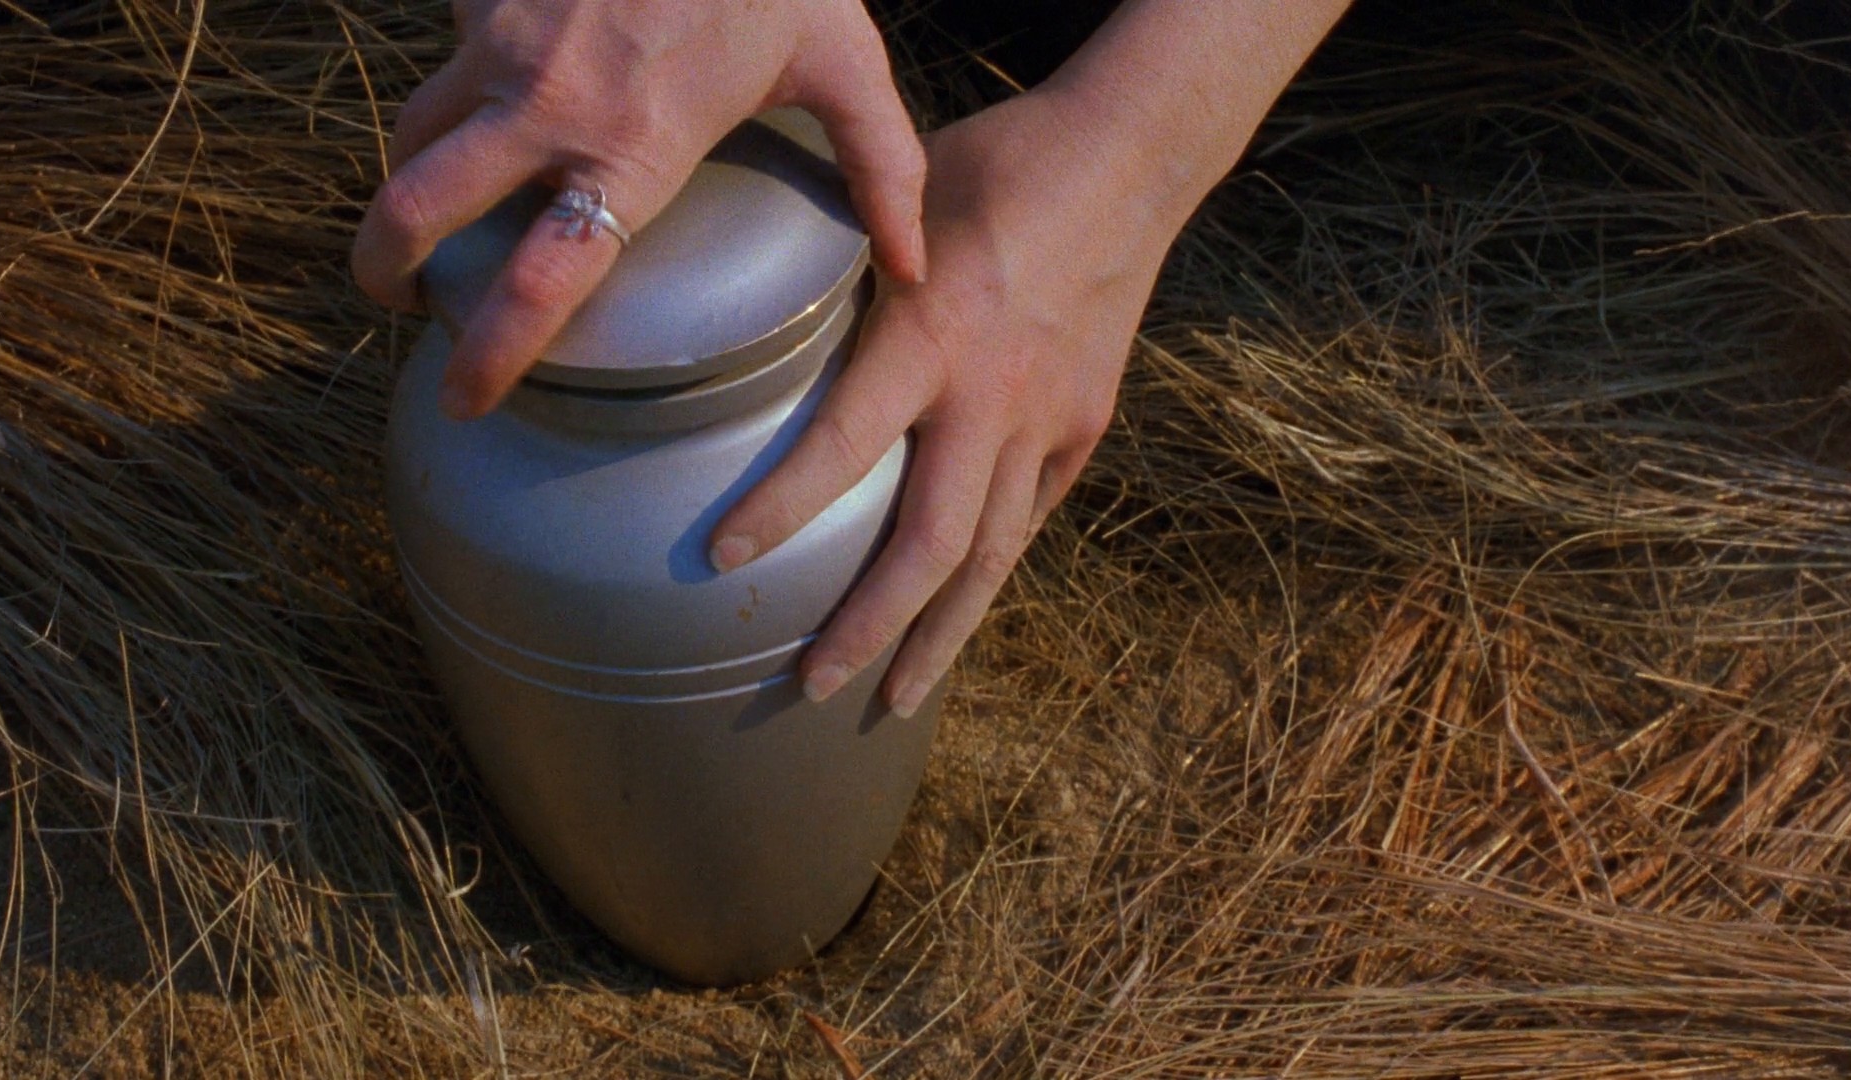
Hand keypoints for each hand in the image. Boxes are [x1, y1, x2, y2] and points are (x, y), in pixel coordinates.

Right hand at [351, 0, 925, 416]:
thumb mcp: (844, 62)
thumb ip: (880, 169)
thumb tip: (913, 269)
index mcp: (631, 148)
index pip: (542, 280)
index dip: (492, 351)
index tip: (465, 395)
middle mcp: (545, 107)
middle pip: (418, 210)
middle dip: (384, 270)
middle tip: (400, 303)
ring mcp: (499, 47)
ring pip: (412, 138)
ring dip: (406, 188)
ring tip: (426, 222)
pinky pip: (441, 70)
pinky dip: (446, 107)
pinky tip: (482, 120)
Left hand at [708, 89, 1183, 715]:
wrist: (1128, 164)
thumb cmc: (994, 168)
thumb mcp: (898, 205)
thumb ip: (838, 276)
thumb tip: (750, 320)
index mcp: (933, 332)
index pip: (845, 442)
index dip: (782, 508)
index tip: (722, 560)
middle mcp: (993, 394)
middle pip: (932, 544)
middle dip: (870, 626)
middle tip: (810, 685)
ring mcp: (1048, 422)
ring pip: (992, 557)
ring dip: (937, 635)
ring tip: (889, 697)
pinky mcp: (1083, 429)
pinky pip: (1026, 520)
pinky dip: (985, 576)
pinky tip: (951, 619)